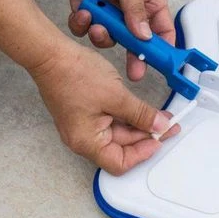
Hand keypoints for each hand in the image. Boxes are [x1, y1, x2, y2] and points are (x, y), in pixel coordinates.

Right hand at [29, 37, 178, 174]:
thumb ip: (141, 114)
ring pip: (117, 133)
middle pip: (120, 148)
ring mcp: (82, 126)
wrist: (51, 54)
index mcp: (87, 142)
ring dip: (138, 124)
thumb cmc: (74, 74)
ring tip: (158, 114)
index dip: (143, 153)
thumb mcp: (117, 96)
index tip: (160, 138)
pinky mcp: (84, 114)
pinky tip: (140, 108)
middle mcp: (82, 139)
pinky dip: (127, 116)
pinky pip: (110, 121)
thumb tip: (159, 126)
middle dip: (146, 136)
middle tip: (167, 124)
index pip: (120, 163)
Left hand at [65, 0, 174, 81]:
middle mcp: (130, 13)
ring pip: (107, 38)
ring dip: (102, 35)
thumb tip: (144, 37)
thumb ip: (136, 11)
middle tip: (134, 72)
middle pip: (135, 44)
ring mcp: (108, 13)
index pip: (162, 33)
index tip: (160, 65)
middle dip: (133, 57)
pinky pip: (84, 28)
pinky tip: (83, 12)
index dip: (162, 51)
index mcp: (150, 6)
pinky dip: (82, 24)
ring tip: (98, 24)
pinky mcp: (88, 10)